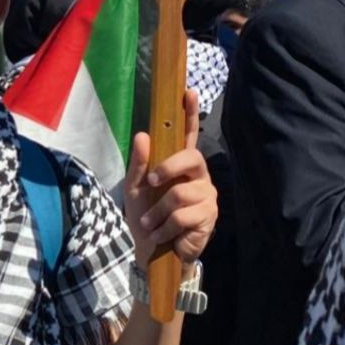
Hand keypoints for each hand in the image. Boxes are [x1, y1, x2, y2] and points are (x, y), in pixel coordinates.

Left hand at [122, 89, 217, 264]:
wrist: (152, 252)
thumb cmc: (146, 218)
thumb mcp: (135, 190)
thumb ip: (139, 164)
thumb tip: (143, 135)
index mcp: (181, 166)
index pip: (188, 136)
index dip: (189, 114)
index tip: (188, 92)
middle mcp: (199, 176)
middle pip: (190, 157)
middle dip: (167, 169)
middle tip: (151, 182)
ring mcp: (206, 196)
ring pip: (180, 193)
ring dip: (158, 212)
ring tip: (151, 223)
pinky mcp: (208, 217)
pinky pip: (182, 216)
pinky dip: (164, 227)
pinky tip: (162, 234)